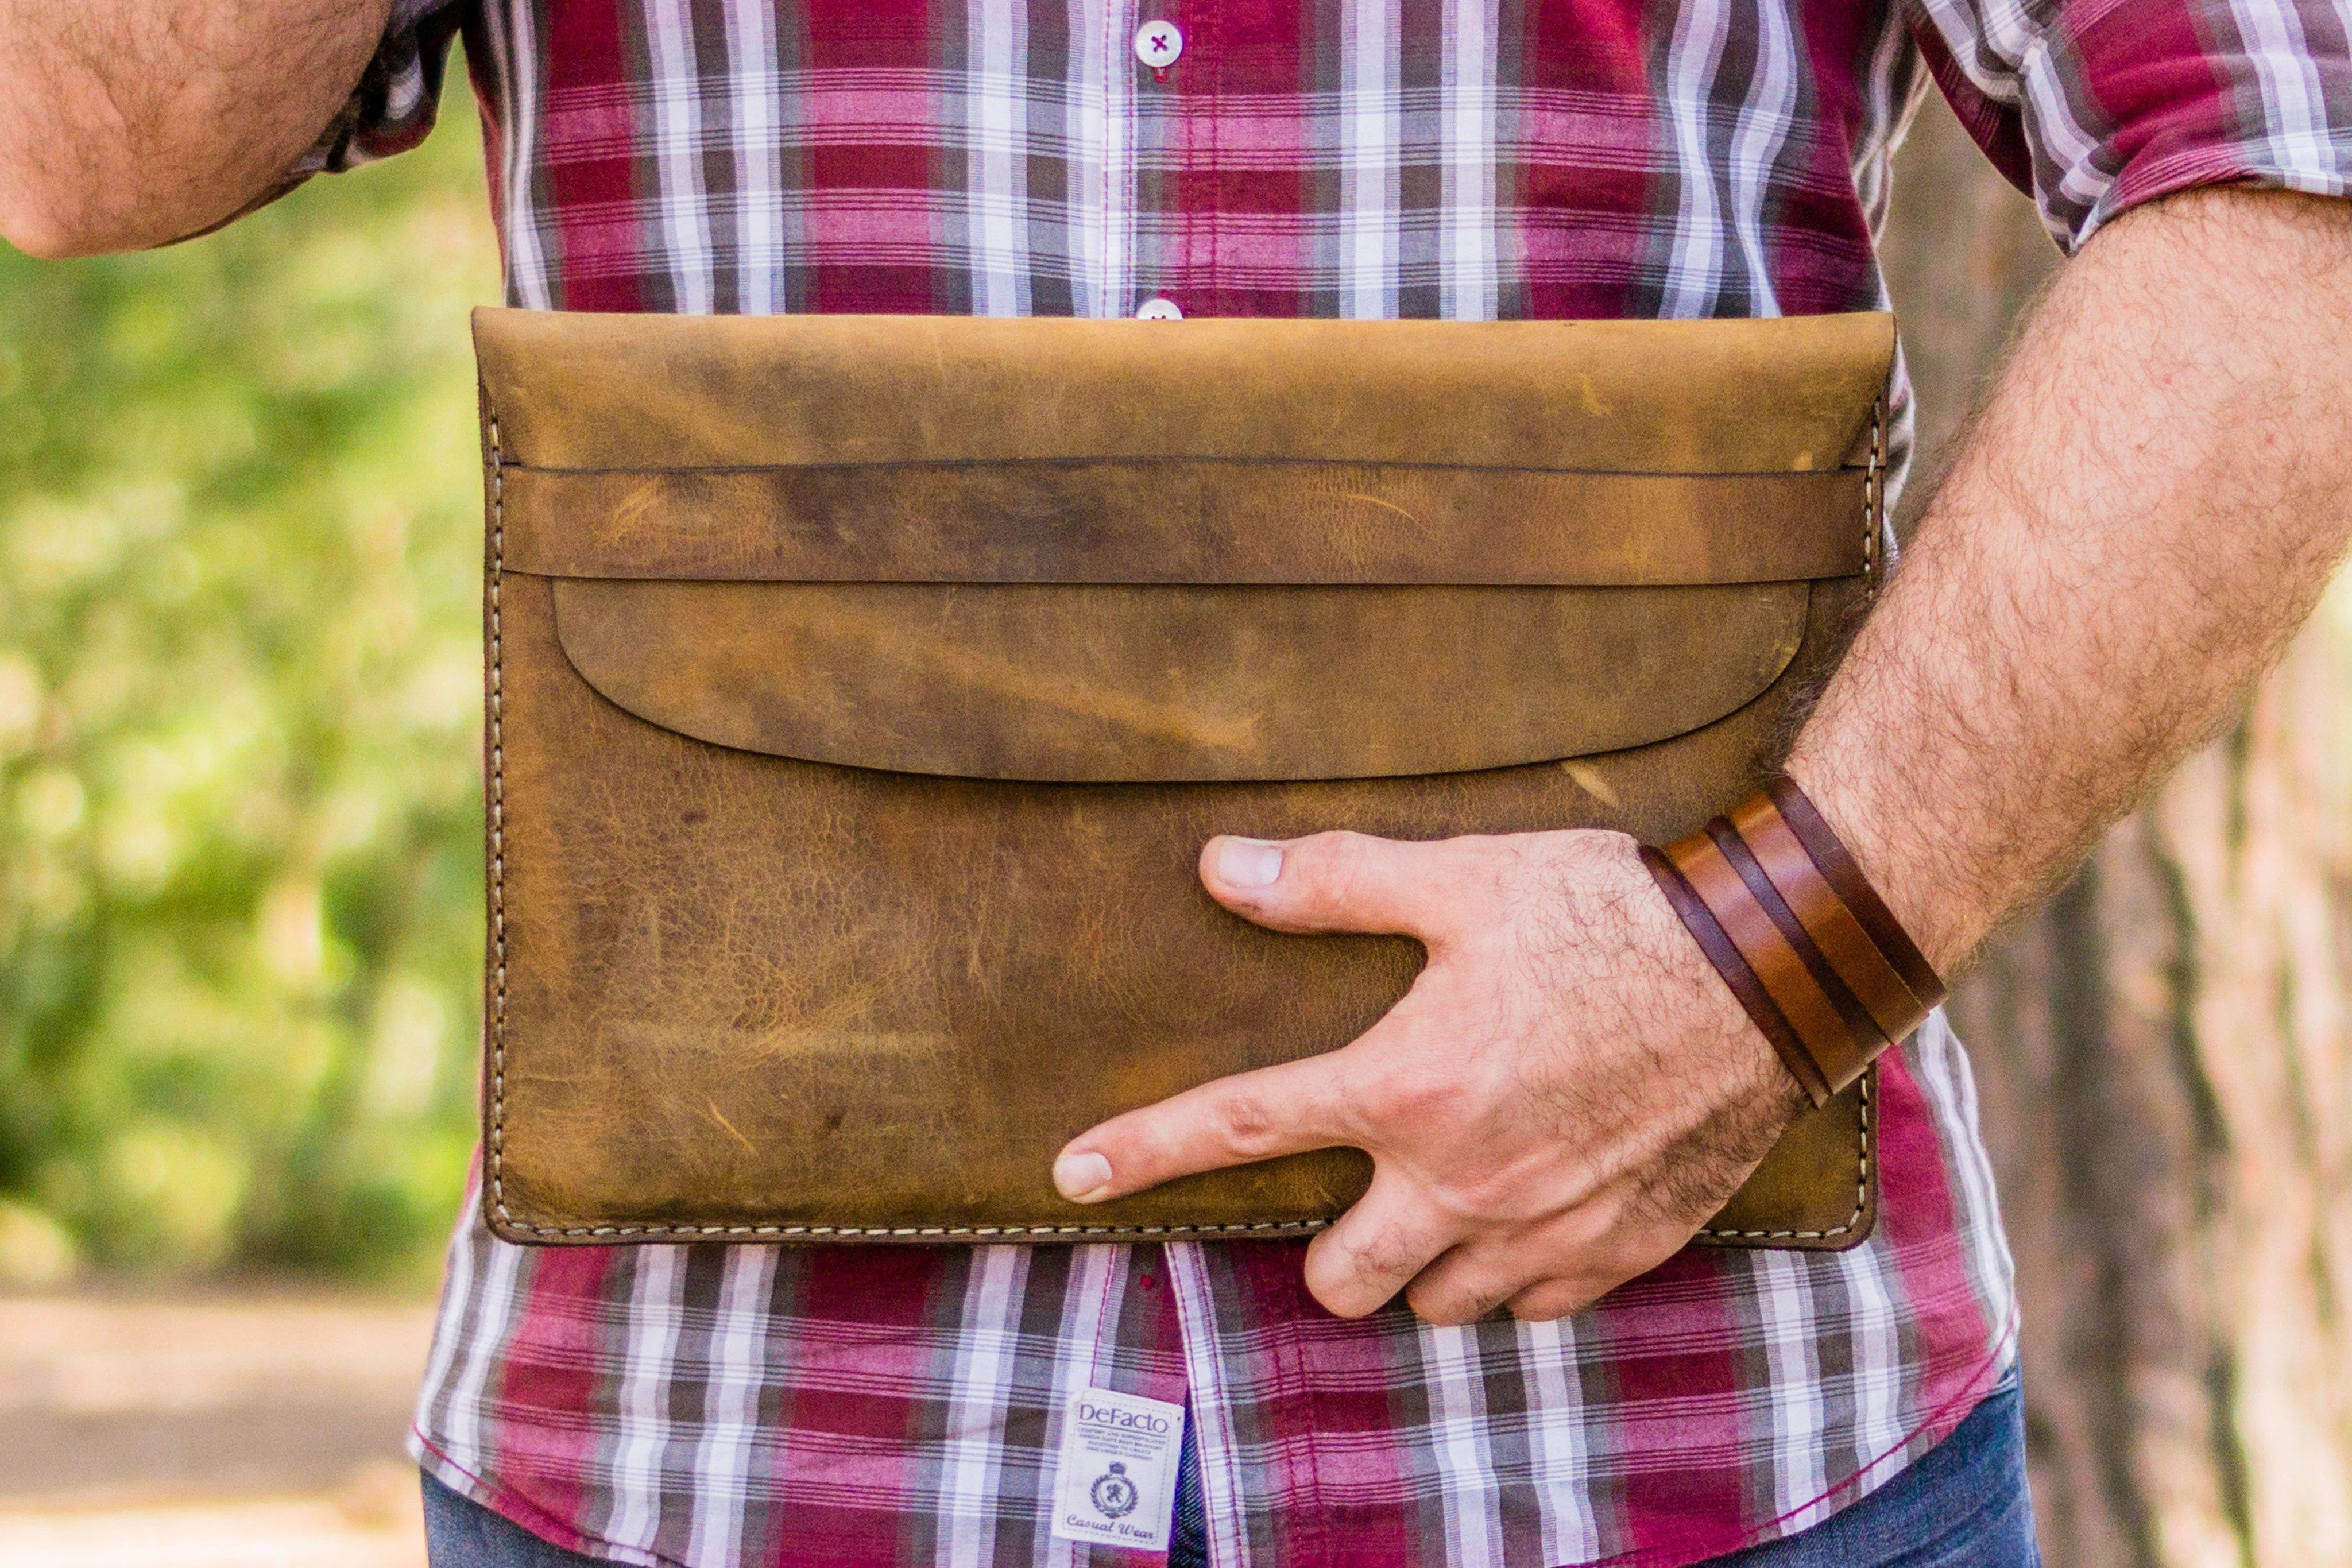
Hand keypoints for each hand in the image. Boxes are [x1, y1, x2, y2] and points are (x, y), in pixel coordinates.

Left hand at [1051, 828, 1808, 1322]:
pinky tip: (1527, 1214)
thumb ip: (1333, 884)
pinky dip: (1512, 1276)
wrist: (1768, 971)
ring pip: (1434, 1306)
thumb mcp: (1463, 879)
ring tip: (1443, 1199)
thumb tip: (1221, 869)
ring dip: (1419, 1266)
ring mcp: (1539, 1229)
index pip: (1241, 1128)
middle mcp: (1458, 1180)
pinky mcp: (1616, 1251)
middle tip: (1353, 1190)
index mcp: (1404, 1088)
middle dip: (1325, 1252)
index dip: (1143, 1151)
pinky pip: (1530, 1308)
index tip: (1072, 1173)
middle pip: (1338, 1278)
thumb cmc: (1610, 917)